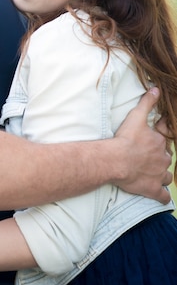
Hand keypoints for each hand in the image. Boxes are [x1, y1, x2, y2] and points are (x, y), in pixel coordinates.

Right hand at [114, 88, 172, 203]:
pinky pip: (162, 195)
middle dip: (160, 156)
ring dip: (162, 174)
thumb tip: (156, 89)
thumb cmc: (125, 139)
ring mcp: (158, 175)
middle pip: (166, 157)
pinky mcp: (152, 189)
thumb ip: (147, 103)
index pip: (165, 138)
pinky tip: (160, 196)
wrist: (116, 160)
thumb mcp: (136, 116)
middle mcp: (162, 158)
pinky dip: (162, 196)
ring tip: (154, 173)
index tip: (155, 138)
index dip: (161, 137)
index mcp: (159, 142)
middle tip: (148, 156)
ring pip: (166, 176)